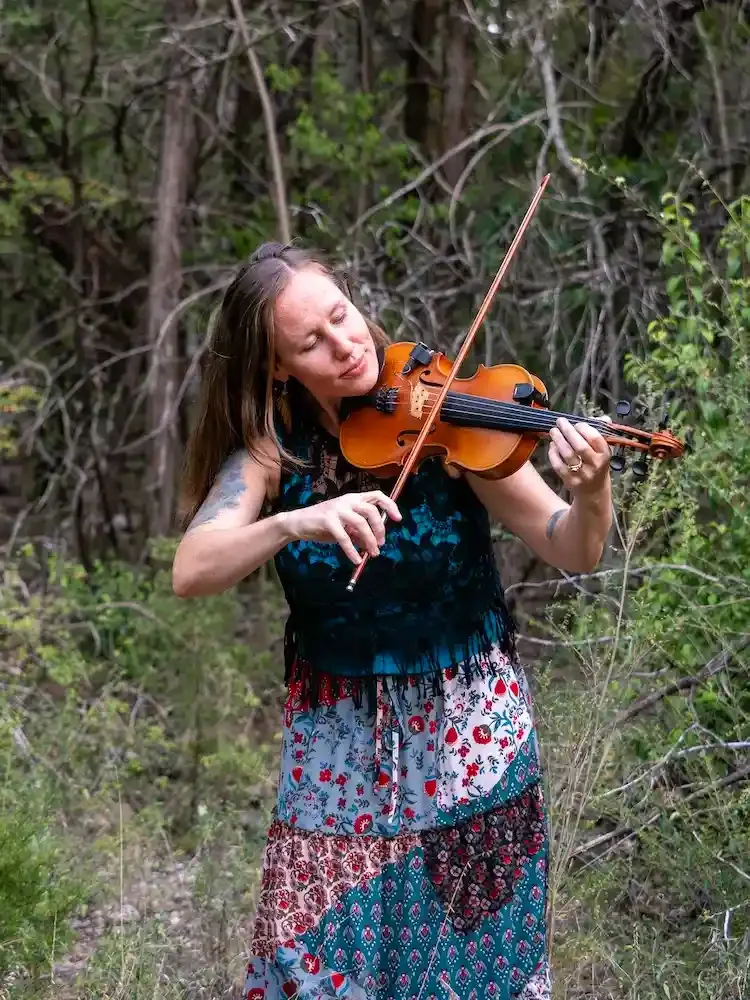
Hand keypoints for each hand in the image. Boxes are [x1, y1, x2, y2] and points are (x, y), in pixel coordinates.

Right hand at [282, 490, 401, 564]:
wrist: (298, 523)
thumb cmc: (323, 524)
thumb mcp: (345, 527)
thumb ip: (359, 533)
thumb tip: (373, 545)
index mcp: (353, 499)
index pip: (377, 496)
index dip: (390, 506)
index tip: (398, 519)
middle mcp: (347, 501)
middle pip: (371, 511)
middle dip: (379, 529)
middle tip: (380, 544)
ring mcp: (337, 509)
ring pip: (361, 524)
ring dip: (369, 541)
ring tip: (372, 554)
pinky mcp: (328, 520)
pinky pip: (344, 537)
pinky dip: (352, 550)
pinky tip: (356, 559)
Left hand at [548, 417, 611, 496]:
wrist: (594, 491)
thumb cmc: (597, 464)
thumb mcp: (603, 450)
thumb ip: (602, 432)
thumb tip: (604, 418)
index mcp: (605, 455)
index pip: (595, 438)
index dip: (583, 427)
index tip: (576, 423)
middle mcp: (595, 465)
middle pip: (579, 445)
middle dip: (568, 431)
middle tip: (560, 422)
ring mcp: (582, 474)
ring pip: (568, 454)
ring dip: (558, 440)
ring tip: (554, 431)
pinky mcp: (570, 481)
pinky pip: (558, 465)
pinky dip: (553, 453)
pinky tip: (552, 446)